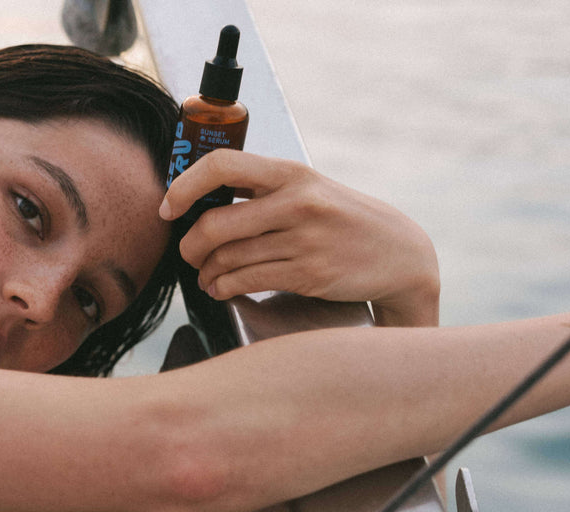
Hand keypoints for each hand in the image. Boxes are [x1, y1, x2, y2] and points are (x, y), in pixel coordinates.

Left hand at [159, 149, 439, 325]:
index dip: (184, 187)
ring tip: (205, 276)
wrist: (400, 254)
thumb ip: (260, 191)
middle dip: (189, 246)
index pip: (221, 166)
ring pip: (226, 259)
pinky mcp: (307, 275)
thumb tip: (198, 198)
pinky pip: (245, 282)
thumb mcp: (308, 189)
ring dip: (205, 273)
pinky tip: (221, 288)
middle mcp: (296, 203)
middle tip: (187, 254)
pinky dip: (223, 288)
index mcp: (291, 173)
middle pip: (214, 225)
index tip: (169, 207)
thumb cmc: (341, 220)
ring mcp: (303, 241)